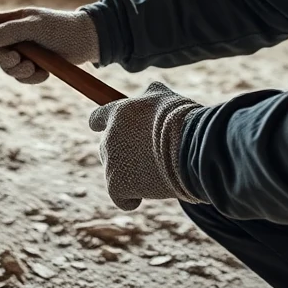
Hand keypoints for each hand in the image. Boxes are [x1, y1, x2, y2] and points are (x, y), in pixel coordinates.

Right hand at [0, 7, 99, 84]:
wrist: (87, 42)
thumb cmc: (60, 27)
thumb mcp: (33, 26)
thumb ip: (8, 31)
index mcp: (13, 21)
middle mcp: (16, 37)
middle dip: (3, 58)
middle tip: (16, 58)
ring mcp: (25, 53)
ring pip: (7, 68)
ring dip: (18, 70)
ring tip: (33, 66)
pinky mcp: (35, 67)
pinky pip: (23, 78)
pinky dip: (31, 78)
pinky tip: (43, 72)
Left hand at [88, 82, 201, 210]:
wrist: (190, 148)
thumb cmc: (183, 121)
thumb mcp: (167, 98)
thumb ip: (153, 94)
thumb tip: (151, 88)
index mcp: (118, 113)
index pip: (97, 119)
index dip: (102, 125)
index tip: (102, 129)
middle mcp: (109, 137)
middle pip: (107, 149)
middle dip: (125, 155)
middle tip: (151, 158)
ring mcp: (110, 162)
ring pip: (116, 173)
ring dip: (133, 175)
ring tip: (159, 172)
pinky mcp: (115, 185)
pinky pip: (120, 198)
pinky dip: (132, 199)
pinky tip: (149, 193)